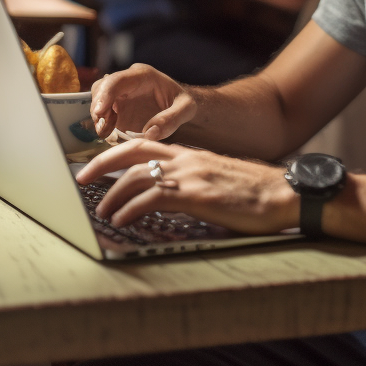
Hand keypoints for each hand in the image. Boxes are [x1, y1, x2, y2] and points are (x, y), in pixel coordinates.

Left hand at [76, 139, 298, 232]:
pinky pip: (152, 197)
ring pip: (137, 176)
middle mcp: (187, 159)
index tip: (99, 166)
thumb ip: (196, 185)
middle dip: (102, 164)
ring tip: (100, 211)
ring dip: (112, 195)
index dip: (117, 154)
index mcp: (191, 155)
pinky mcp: (196, 194)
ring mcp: (190, 175)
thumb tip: (176, 199)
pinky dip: (130, 208)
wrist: (284, 193)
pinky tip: (120, 220)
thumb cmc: (258, 194)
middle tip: (81, 178)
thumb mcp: (219, 182)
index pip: (145, 146)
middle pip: (132, 152)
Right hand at [89, 64, 195, 141]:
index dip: (106, 94)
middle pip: (102, 87)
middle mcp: (127, 81)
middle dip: (98, 107)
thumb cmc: (182, 102)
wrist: (179, 104)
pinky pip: (101, 112)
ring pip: (98, 99)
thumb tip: (150, 133)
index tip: (100, 112)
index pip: (118, 80)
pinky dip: (102, 123)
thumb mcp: (187, 108)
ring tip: (107, 132)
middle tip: (104, 128)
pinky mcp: (116, 106)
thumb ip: (172, 119)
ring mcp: (120, 93)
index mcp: (143, 75)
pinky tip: (110, 133)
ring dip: (98, 117)